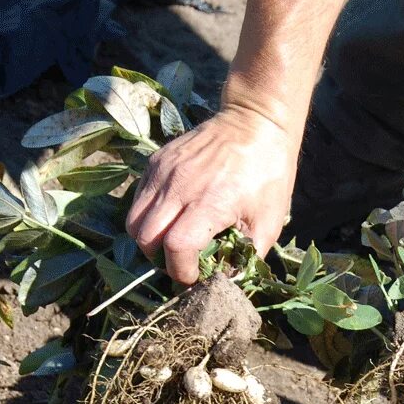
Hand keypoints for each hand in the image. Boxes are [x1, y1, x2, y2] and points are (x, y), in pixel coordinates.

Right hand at [126, 105, 298, 283]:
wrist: (256, 122)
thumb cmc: (268, 173)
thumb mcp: (269, 222)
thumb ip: (248, 257)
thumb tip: (227, 281)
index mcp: (209, 203)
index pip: (176, 247)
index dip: (181, 271)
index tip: (194, 277)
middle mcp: (179, 186)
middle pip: (145, 238)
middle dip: (160, 259)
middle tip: (181, 262)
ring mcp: (163, 171)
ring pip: (134, 220)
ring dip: (148, 240)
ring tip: (172, 243)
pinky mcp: (156, 161)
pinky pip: (137, 199)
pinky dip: (147, 216)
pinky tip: (170, 218)